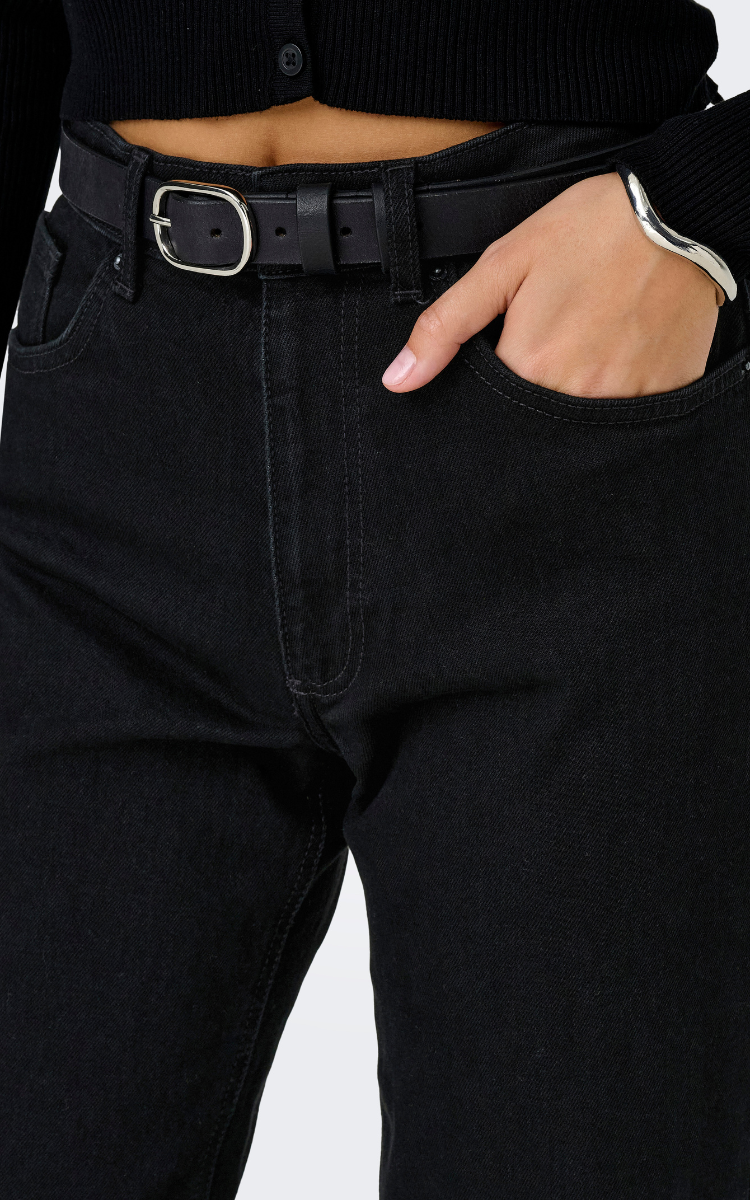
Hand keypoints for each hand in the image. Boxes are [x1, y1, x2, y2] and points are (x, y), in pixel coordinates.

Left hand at [381, 172, 721, 397]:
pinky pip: (629, 418)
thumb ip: (446, 326)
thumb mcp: (503, 264)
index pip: (491, 409)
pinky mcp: (663, 396)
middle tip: (560, 337)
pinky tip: (622, 354)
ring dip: (577, 395)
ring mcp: (623, 400)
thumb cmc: (590, 230)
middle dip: (536, 391)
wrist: (679, 212)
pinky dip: (621, 394)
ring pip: (581, 425)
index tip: (516, 349)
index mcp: (530, 365)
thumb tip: (397, 379)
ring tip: (590, 342)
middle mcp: (575, 394)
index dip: (497, 382)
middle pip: (535, 421)